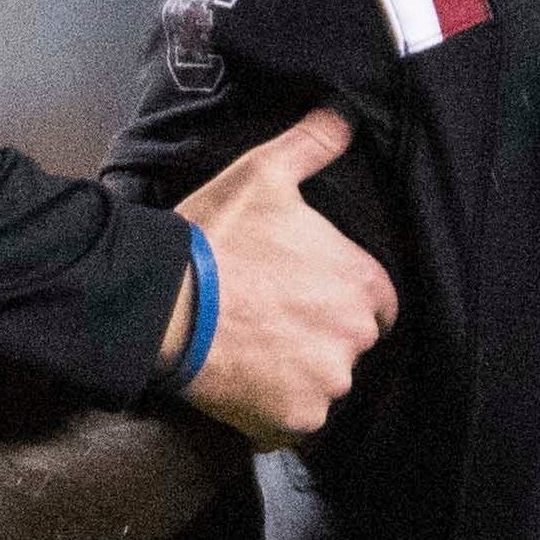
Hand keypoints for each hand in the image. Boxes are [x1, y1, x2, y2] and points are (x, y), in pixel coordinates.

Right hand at [170, 108, 399, 449]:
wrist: (161, 300)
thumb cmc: (216, 237)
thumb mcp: (264, 175)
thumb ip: (312, 147)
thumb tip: (341, 118)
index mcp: (362, 283)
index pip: (378, 302)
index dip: (343, 296)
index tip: (306, 294)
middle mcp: (355, 337)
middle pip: (352, 343)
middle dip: (321, 335)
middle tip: (273, 320)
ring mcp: (326, 383)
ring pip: (324, 383)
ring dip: (299, 373)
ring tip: (255, 351)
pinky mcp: (294, 420)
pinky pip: (296, 422)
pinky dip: (276, 411)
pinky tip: (246, 384)